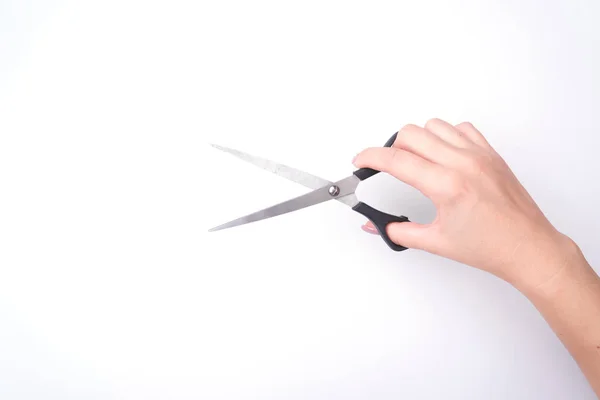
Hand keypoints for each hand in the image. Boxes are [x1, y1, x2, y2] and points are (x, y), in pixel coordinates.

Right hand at [353, 119, 576, 289]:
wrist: (528, 247)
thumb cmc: (490, 247)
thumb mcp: (435, 242)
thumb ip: (398, 231)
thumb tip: (374, 225)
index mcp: (447, 186)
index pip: (395, 160)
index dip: (370, 157)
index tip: (360, 161)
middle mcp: (463, 163)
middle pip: (410, 134)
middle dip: (390, 148)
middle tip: (387, 167)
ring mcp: (479, 155)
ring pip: (434, 125)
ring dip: (417, 139)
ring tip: (415, 161)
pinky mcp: (491, 153)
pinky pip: (461, 129)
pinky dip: (444, 136)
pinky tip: (442, 155)